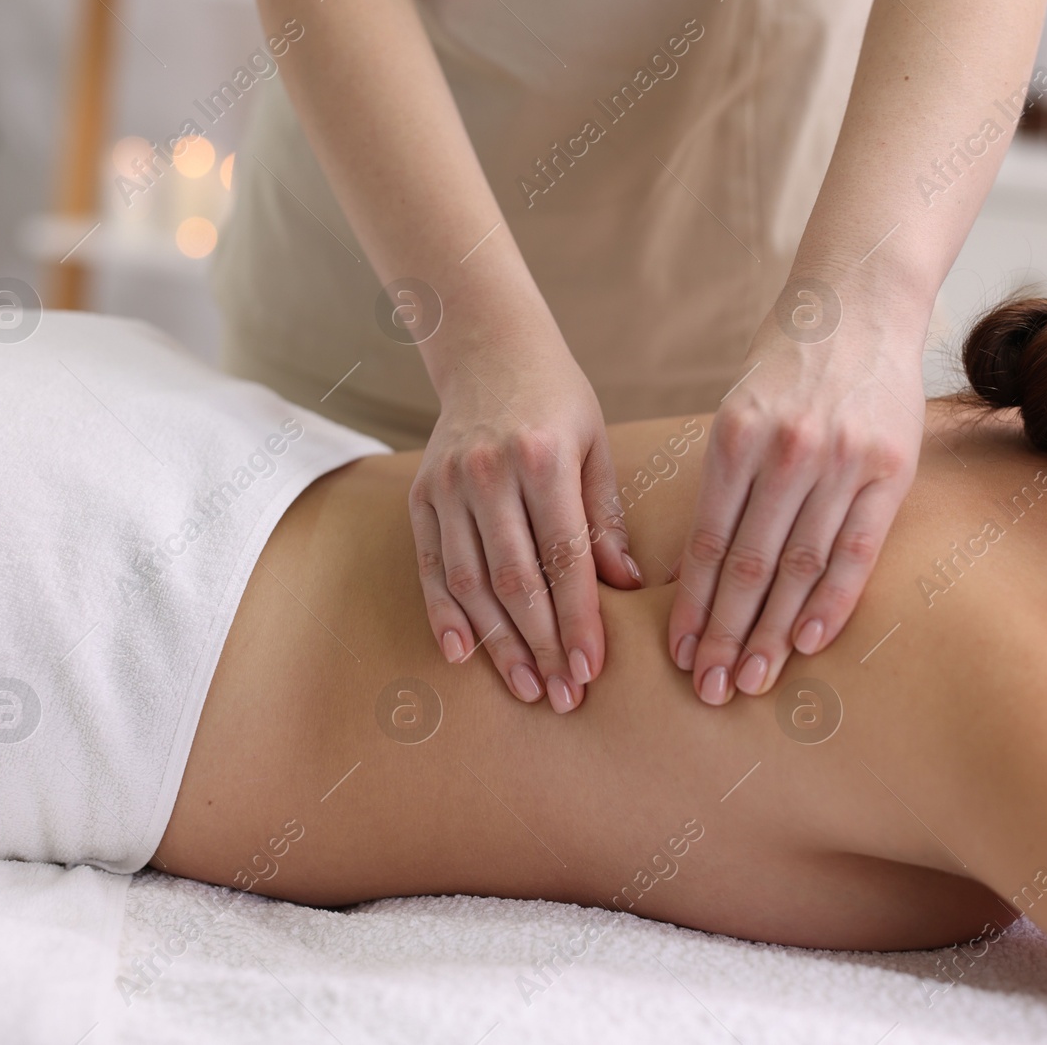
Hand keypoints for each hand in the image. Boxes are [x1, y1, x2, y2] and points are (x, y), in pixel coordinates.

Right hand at [408, 341, 640, 712]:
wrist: (488, 349)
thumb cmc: (558, 401)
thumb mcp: (595, 446)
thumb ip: (605, 519)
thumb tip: (627, 589)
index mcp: (542, 459)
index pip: (564, 559)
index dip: (578, 621)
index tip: (591, 670)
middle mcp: (488, 474)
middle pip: (516, 580)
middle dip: (541, 645)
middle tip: (563, 697)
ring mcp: (447, 485)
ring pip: (471, 582)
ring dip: (498, 643)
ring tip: (527, 687)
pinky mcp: (419, 495)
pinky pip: (429, 566)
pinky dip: (443, 613)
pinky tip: (462, 654)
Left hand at [668, 298, 924, 703]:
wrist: (860, 307)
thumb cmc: (786, 369)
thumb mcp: (737, 412)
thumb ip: (722, 484)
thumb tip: (691, 572)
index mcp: (735, 437)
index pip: (707, 542)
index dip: (691, 606)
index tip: (679, 654)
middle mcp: (786, 452)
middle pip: (749, 565)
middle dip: (725, 634)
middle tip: (709, 689)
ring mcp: (841, 461)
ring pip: (800, 567)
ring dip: (772, 632)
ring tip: (751, 679)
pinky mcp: (890, 469)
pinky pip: (857, 550)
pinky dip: (831, 601)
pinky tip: (806, 643)